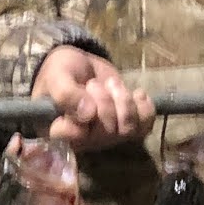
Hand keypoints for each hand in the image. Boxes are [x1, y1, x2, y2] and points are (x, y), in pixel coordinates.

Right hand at [31, 46, 153, 149]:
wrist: (82, 64)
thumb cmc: (62, 71)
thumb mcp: (58, 76)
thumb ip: (66, 94)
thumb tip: (88, 115)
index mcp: (60, 132)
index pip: (75, 138)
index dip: (83, 118)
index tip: (83, 93)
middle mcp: (84, 140)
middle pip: (106, 132)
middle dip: (105, 102)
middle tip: (93, 83)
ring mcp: (107, 136)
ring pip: (127, 129)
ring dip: (124, 102)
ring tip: (112, 84)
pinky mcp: (127, 127)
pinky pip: (145, 127)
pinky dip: (145, 108)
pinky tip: (136, 93)